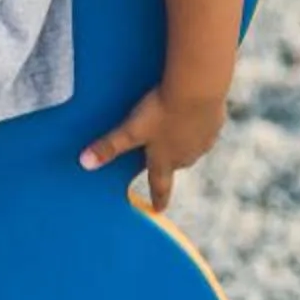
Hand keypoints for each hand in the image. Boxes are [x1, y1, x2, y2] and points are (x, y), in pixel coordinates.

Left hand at [79, 85, 225, 212]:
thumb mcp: (131, 130)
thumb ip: (109, 146)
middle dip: (166, 163)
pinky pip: (205, 130)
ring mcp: (203, 142)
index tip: (158, 209)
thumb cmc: (161, 112)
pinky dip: (197, 126)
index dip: (158, 198)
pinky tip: (192, 115)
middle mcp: (186, 156)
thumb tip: (84, 163)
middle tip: (159, 158)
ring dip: (183, 144)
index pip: (159, 185)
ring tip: (174, 132)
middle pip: (174, 164)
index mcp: (165, 161)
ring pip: (191, 148)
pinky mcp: (215, 124)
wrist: (198, 90)